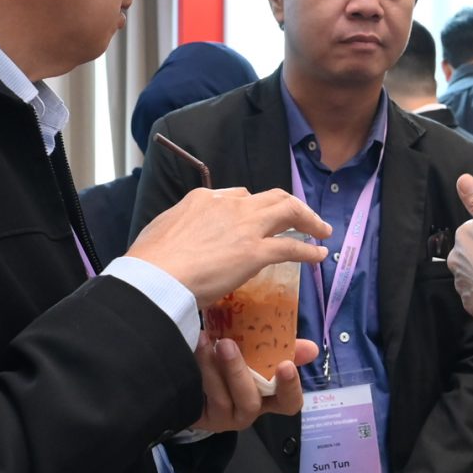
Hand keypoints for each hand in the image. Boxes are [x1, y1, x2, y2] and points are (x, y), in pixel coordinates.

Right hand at [129, 186, 330, 302]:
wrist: (155, 276)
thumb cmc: (150, 261)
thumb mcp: (163, 229)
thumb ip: (181, 227)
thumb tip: (184, 238)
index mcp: (203, 199)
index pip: (238, 195)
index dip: (253, 207)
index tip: (258, 219)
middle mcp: (229, 205)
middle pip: (270, 196)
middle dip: (290, 204)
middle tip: (301, 217)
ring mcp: (245, 227)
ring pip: (288, 211)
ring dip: (308, 219)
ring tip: (321, 230)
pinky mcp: (255, 252)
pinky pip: (292, 246)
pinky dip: (309, 250)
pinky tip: (319, 255)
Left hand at [192, 336, 321, 434]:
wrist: (193, 373)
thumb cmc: (231, 359)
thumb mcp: (256, 351)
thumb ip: (282, 348)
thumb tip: (312, 348)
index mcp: (268, 397)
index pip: (288, 402)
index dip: (290, 388)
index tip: (286, 365)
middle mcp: (247, 410)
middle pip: (251, 403)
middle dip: (238, 373)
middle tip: (228, 344)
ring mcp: (224, 416)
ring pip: (224, 398)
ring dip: (214, 367)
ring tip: (207, 340)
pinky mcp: (203, 416)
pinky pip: (204, 395)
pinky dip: (203, 369)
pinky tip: (199, 347)